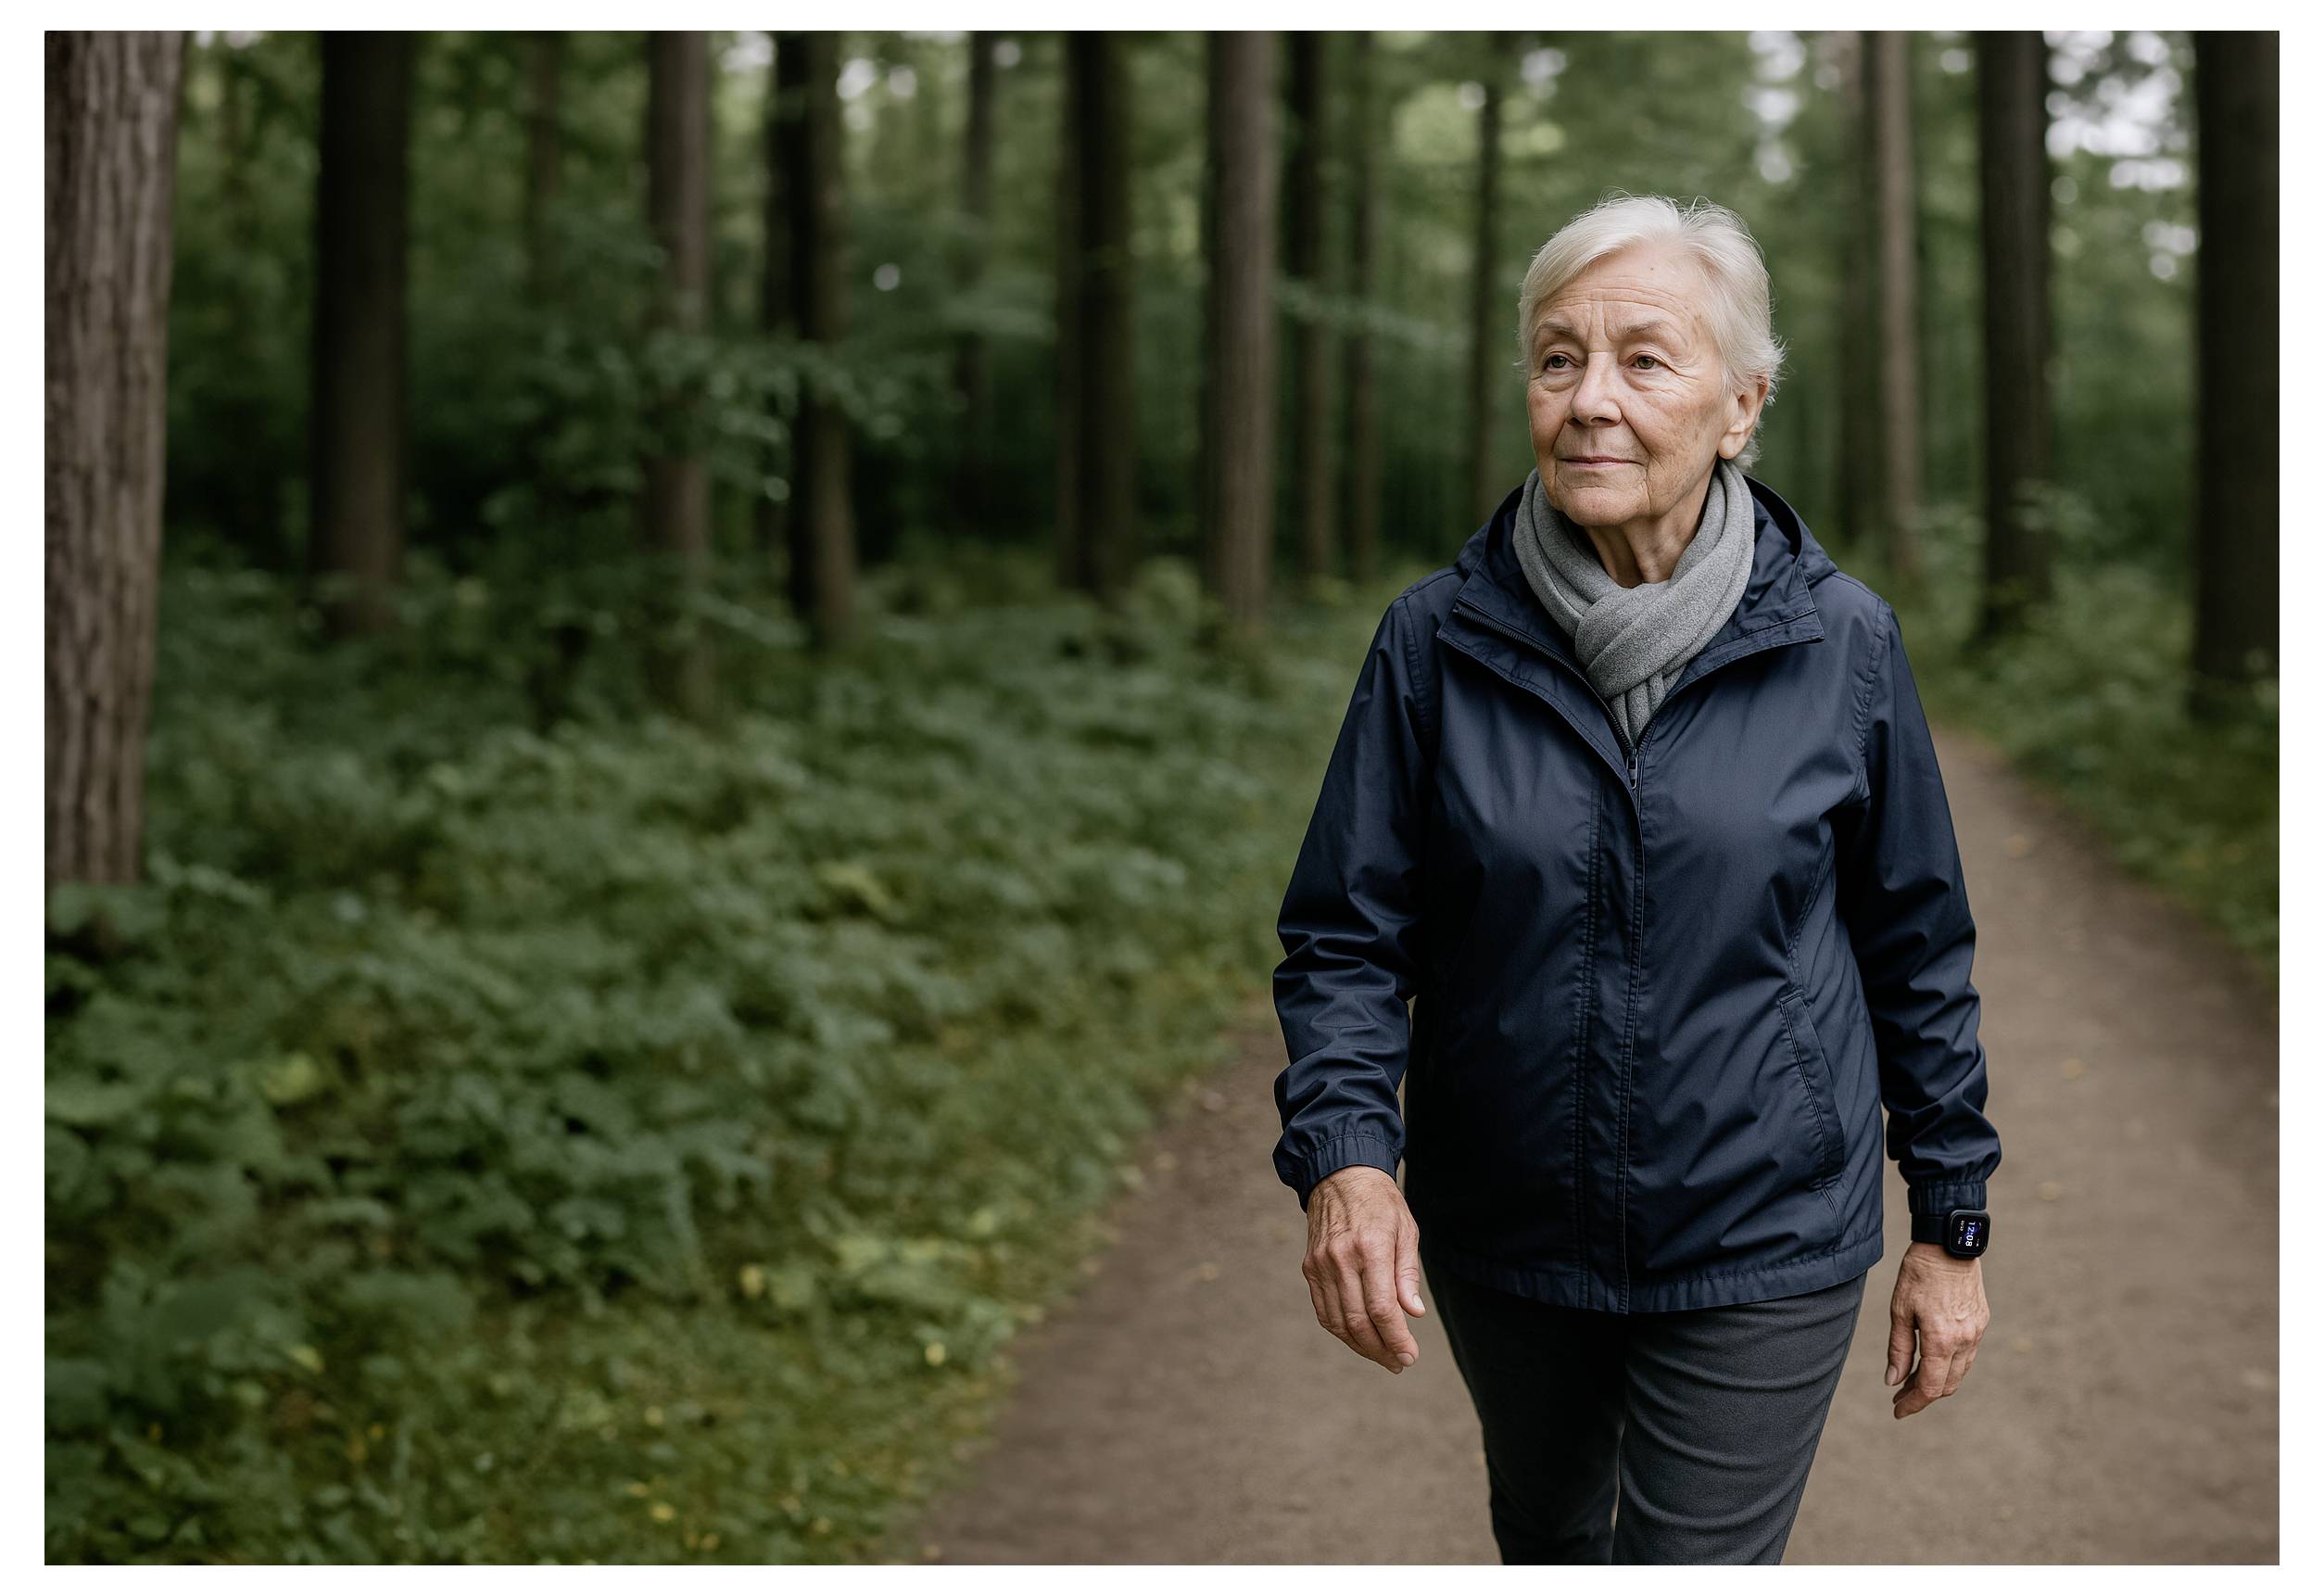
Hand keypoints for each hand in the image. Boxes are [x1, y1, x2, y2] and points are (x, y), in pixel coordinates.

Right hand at [1301, 1165, 1425, 1372]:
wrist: (1340, 1176)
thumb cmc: (1381, 1204)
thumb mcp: (1406, 1230)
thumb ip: (1407, 1274)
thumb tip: (1413, 1314)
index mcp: (1370, 1248)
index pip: (1381, 1308)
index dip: (1396, 1339)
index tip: (1410, 1356)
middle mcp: (1341, 1258)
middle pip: (1358, 1321)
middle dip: (1381, 1349)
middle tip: (1399, 1363)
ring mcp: (1320, 1264)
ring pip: (1338, 1322)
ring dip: (1361, 1346)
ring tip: (1382, 1356)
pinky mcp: (1309, 1267)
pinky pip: (1323, 1310)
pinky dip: (1341, 1330)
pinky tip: (1359, 1337)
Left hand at [1885, 1241, 1989, 1417]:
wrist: (1949, 1245)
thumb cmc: (1918, 1274)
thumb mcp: (1900, 1310)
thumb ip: (1898, 1349)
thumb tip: (1893, 1381)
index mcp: (1942, 1340)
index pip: (1929, 1387)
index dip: (1913, 1404)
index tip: (1897, 1411)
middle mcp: (1964, 1341)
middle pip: (1946, 1385)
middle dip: (1922, 1395)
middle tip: (1899, 1395)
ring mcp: (1977, 1333)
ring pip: (1959, 1372)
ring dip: (1937, 1381)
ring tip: (1911, 1378)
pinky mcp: (1981, 1322)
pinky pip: (1967, 1355)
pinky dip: (1949, 1365)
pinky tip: (1931, 1358)